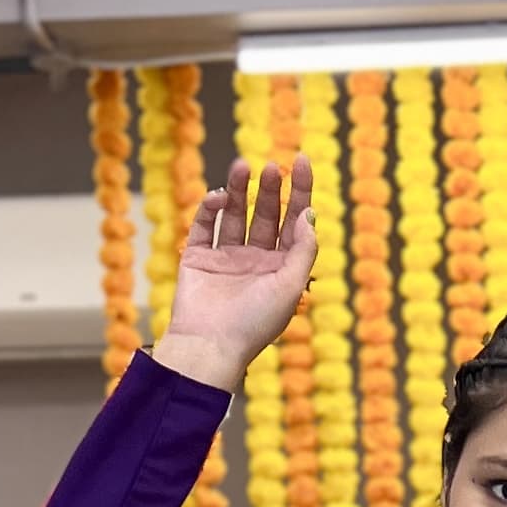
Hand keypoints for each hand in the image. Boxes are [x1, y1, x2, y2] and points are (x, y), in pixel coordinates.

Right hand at [153, 159, 316, 390]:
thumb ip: (303, 249)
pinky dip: (208, 209)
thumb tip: (309, 212)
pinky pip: (203, 227)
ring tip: (241, 166)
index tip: (300, 160)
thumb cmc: (255, 322)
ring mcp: (225, 260)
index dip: (300, 191)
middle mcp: (255, 262)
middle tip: (270, 168)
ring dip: (237, 190)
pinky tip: (216, 197)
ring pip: (233, 216)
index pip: (294, 222)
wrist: (209, 346)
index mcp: (281, 269)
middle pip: (265, 215)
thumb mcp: (291, 286)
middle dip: (269, 190)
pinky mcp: (197, 260)